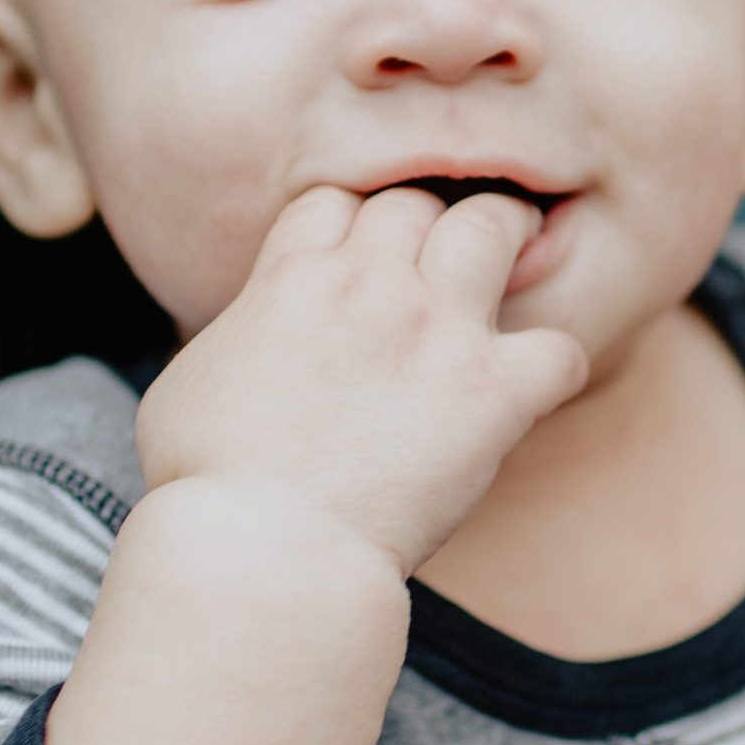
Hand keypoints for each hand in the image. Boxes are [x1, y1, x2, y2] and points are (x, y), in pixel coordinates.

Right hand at [137, 184, 589, 573]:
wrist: (264, 545)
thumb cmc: (209, 483)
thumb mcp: (186, 383)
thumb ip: (233, 337)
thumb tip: (249, 336)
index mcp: (292, 277)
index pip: (336, 200)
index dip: (351, 221)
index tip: (362, 252)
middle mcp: (370, 285)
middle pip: (415, 201)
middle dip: (427, 222)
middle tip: (442, 252)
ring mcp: (438, 332)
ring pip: (493, 229)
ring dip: (506, 236)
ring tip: (515, 255)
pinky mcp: (491, 393)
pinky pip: (558, 350)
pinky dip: (555, 364)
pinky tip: (537, 385)